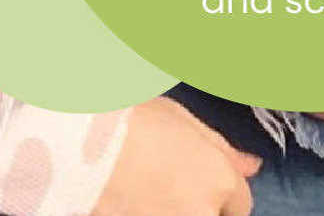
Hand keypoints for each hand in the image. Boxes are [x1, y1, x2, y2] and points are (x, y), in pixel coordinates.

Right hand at [95, 97, 259, 215]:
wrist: (72, 142)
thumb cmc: (124, 118)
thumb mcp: (176, 117)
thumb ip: (219, 147)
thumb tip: (252, 165)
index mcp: (217, 178)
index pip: (240, 203)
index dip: (221, 191)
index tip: (198, 181)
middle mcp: (202, 212)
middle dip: (198, 203)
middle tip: (167, 183)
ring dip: (169, 207)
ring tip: (142, 190)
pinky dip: (144, 210)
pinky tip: (127, 199)